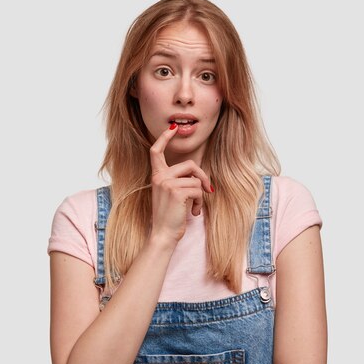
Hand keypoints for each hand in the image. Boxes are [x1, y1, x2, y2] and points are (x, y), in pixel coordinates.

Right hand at [149, 124, 212, 243]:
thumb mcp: (169, 195)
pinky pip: (198, 190)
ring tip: (194, 208)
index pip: (156, 151)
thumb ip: (177, 181)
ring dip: (200, 195)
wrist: (162, 235)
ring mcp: (167, 183)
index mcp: (156, 176)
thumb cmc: (169, 217)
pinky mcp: (177, 191)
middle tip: (208, 190)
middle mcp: (160, 177)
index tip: (172, 128)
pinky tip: (194, 212)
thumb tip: (198, 176)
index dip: (164, 138)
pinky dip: (200, 202)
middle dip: (202, 176)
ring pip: (196, 180)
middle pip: (190, 165)